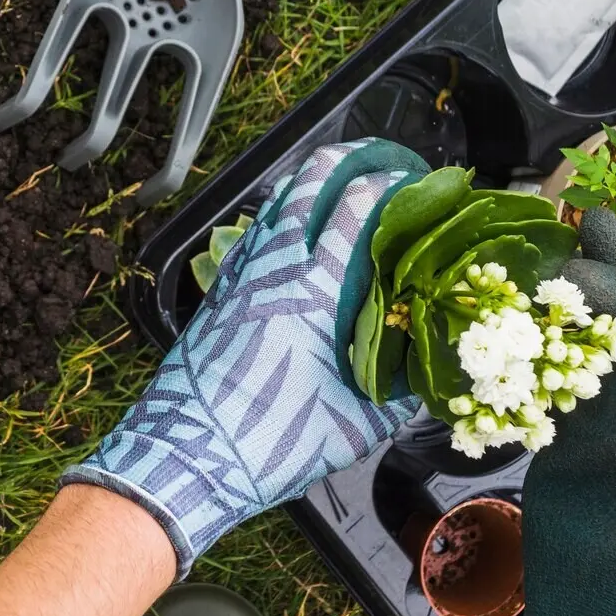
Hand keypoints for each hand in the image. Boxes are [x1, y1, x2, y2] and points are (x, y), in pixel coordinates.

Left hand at [63, 139, 430, 576]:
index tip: (416, 180)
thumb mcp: (354, 428)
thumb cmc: (269, 445)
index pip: (355, 211)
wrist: (185, 457)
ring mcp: (239, 276)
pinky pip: (252, 236)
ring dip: (308, 182)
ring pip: (274, 204)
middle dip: (347, 159)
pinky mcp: (218, 293)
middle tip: (378, 158)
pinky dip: (277, 217)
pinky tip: (289, 228)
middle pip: (308, 185)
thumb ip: (398, 397)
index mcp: (313, 294)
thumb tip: (429, 376)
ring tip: (339, 178)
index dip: (387, 184)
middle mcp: (273, 270)